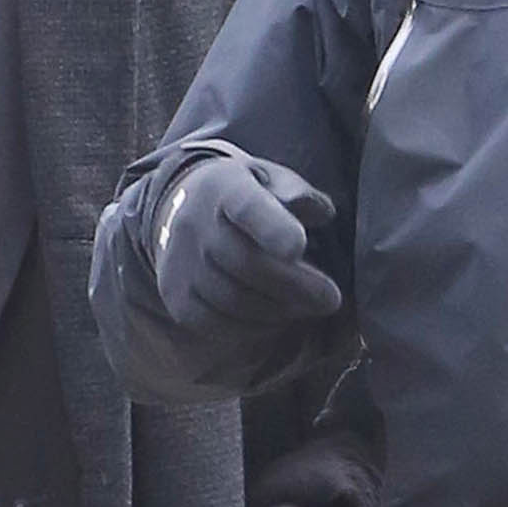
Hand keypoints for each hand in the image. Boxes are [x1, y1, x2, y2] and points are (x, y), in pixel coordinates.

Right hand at [152, 152, 341, 333]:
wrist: (182, 209)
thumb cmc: (245, 197)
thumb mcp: (271, 180)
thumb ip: (298, 194)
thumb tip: (323, 213)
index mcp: (224, 188)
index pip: (247, 207)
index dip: (271, 228)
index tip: (298, 247)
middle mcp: (194, 224)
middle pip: (246, 263)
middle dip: (294, 286)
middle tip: (331, 299)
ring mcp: (180, 263)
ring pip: (234, 299)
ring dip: (279, 309)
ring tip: (308, 307)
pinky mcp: (176, 297)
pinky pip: (217, 323)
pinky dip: (253, 326)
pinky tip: (276, 316)